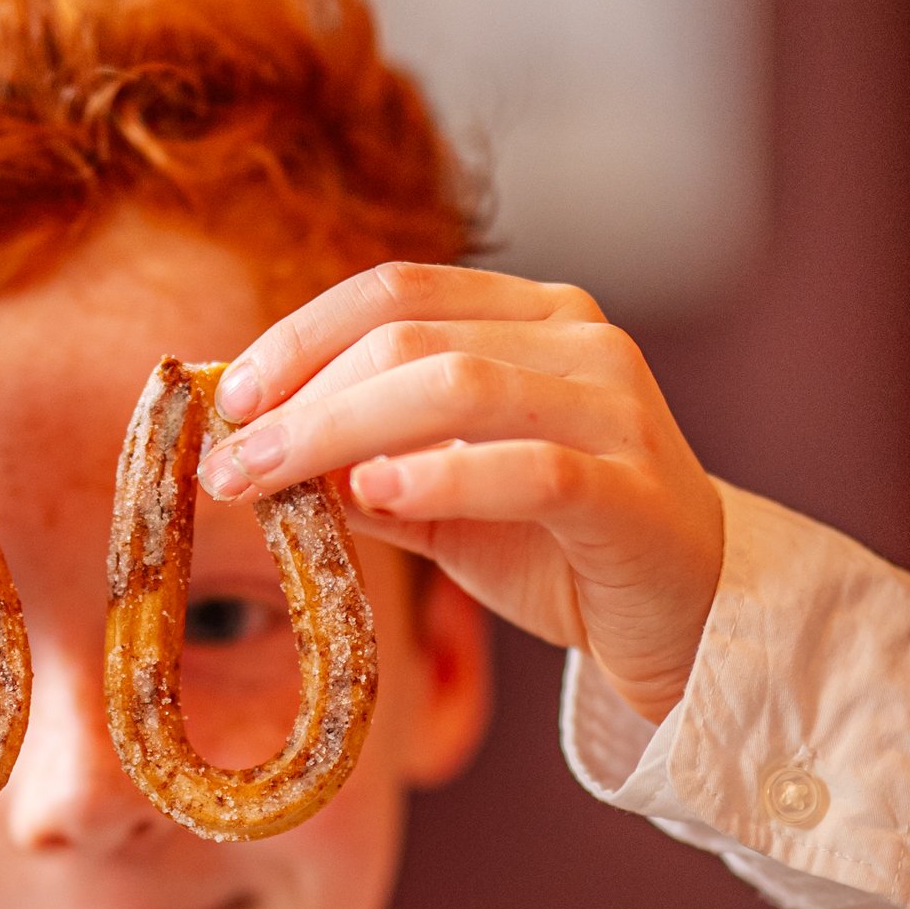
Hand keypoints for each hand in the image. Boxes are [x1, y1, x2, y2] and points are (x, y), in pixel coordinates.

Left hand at [201, 264, 724, 723]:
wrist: (684, 618)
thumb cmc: (558, 546)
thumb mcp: (441, 500)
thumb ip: (363, 468)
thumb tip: (256, 455)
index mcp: (532, 317)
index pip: (397, 290)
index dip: (299, 336)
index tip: (228, 399)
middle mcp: (580, 341)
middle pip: (412, 337)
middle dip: (301, 399)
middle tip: (226, 462)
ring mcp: (615, 408)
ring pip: (461, 385)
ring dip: (342, 431)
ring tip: (269, 480)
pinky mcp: (632, 490)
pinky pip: (529, 469)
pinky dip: (442, 475)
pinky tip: (376, 494)